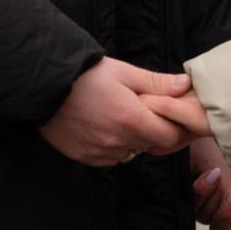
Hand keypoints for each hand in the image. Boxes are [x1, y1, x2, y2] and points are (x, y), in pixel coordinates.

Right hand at [39, 58, 210, 167]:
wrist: (44, 86)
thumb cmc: (86, 74)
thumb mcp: (124, 72)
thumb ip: (156, 82)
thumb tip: (185, 85)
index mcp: (132, 120)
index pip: (169, 136)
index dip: (172, 124)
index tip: (164, 111)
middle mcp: (119, 142)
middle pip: (150, 144)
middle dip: (151, 129)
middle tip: (141, 109)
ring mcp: (100, 153)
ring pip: (130, 152)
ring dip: (131, 139)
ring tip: (118, 115)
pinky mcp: (85, 157)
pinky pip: (109, 158)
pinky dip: (112, 146)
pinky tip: (103, 126)